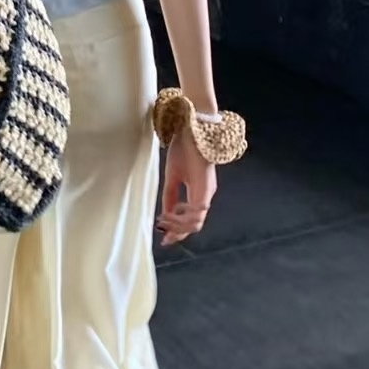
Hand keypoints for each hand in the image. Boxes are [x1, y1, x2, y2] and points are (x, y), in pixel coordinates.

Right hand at [159, 131, 217, 246]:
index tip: (164, 238)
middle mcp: (205, 196)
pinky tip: (170, 211)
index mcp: (198, 193)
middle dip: (177, 232)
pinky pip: (197, 212)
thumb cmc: (183, 149)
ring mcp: (206, 193)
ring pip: (196, 222)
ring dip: (178, 225)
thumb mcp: (172, 177)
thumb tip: (166, 216)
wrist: (192, 130)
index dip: (178, 231)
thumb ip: (170, 196)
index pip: (191, 220)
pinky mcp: (205, 189)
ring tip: (162, 218)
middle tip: (162, 233)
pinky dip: (182, 216)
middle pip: (195, 225)